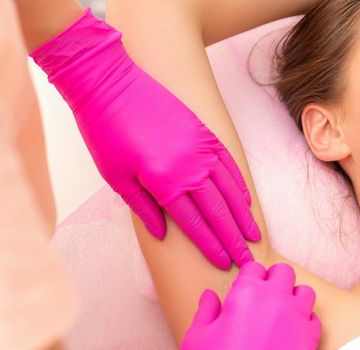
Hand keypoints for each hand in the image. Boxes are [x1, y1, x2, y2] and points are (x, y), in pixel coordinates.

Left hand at [29, 8, 260, 268]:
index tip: (224, 263)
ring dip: (243, 215)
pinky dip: (238, 185)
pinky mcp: (205, 134)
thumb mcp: (116, 178)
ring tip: (253, 234)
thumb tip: (162, 233)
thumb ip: (143, 208)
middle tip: (248, 260)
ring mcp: (201, 150)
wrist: (110, 84)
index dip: (211, 246)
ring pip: (229, 190)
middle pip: (218, 212)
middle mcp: (189, 169)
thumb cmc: (106, 133)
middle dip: (234, 239)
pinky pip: (228, 165)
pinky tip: (245, 200)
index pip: (195, 224)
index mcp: (164, 184)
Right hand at [182, 262, 320, 349]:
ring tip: (280, 312)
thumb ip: (205, 313)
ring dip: (293, 298)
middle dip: (274, 280)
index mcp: (247, 293)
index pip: (254, 268)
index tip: (245, 290)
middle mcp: (276, 298)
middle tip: (264, 297)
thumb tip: (209, 297)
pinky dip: (304, 322)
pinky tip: (291, 332)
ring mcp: (297, 317)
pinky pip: (314, 319)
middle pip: (283, 272)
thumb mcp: (198, 339)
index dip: (248, 278)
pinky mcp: (310, 338)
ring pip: (305, 292)